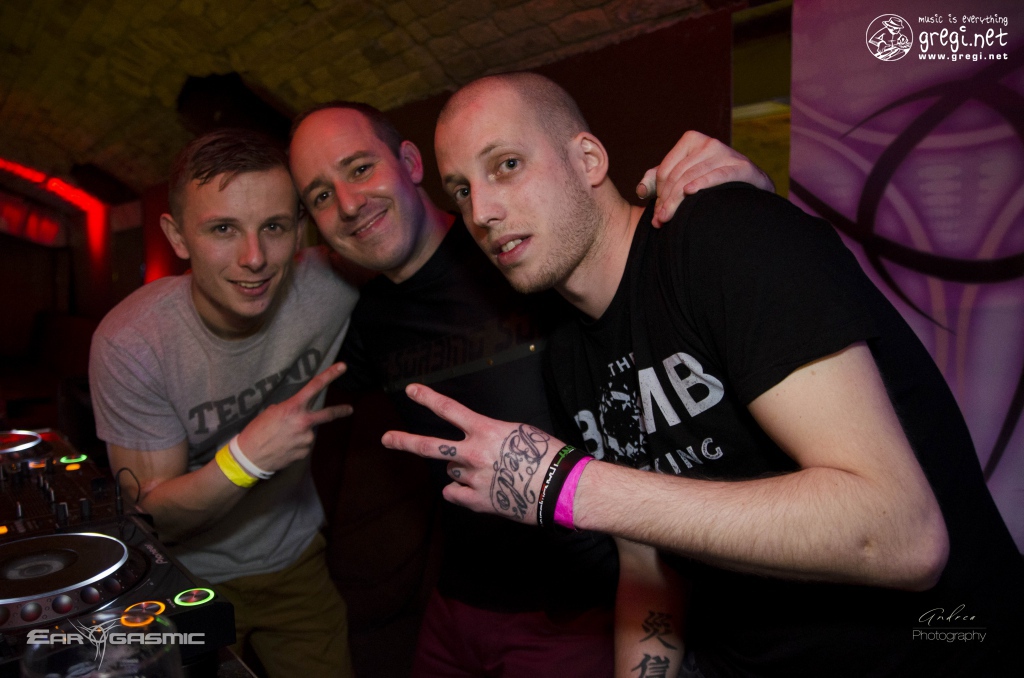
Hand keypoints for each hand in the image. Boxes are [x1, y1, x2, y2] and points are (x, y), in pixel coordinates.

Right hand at [236, 362, 352, 472]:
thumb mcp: (270, 412)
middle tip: (349, 409)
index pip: (315, 386)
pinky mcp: (304, 452)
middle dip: (341, 410)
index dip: (331, 375)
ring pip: (308, 432)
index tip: (343, 367)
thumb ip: (288, 409)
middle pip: (329, 414)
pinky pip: (304, 445)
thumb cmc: (256, 431)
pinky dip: (296, 445)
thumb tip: (297, 412)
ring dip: (300, 433)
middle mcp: (303, 422)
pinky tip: (283, 447)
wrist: (250, 457)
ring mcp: (306, 439)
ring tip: (282, 438)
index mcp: (293, 407)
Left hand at [381, 384, 562, 523]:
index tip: (410, 390)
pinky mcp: (478, 501)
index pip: (449, 410)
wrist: (560, 487)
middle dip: (404, 441)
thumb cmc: (544, 455)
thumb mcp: (516, 432)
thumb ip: (487, 435)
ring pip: (451, 472)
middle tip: (386, 439)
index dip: (427, 398)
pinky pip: (454, 494)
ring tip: (487, 472)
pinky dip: (461, 492)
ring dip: (461, 470)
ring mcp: (474, 479)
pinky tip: (480, 490)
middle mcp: (474, 454)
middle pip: (430, 446)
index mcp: (486, 431)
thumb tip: (468, 444)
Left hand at [636, 130, 774, 226]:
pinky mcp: (743, 167)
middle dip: (666, 200)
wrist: (749, 190)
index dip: (658, 193)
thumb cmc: (710, 185)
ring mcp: (727, 153)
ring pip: (693, 178)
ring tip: (668, 219)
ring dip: (677, 201)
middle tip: (660, 220)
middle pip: (678, 175)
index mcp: (692, 141)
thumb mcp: (680, 179)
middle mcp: (709, 143)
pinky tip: (691, 192)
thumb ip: (656, 182)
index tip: (657, 213)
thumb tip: (640, 190)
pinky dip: (704, 183)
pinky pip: (719, 176)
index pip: (666, 170)